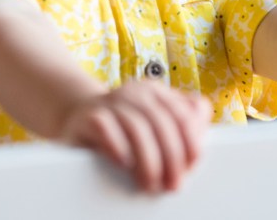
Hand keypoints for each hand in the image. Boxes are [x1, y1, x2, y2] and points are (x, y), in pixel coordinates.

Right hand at [59, 80, 210, 192]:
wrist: (78, 119)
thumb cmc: (123, 129)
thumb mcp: (154, 125)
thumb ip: (181, 126)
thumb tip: (198, 140)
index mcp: (155, 92)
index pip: (183, 115)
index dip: (190, 144)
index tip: (190, 169)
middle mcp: (134, 92)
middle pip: (162, 123)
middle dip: (171, 158)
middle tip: (171, 184)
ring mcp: (109, 102)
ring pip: (137, 127)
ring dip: (148, 160)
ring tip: (150, 183)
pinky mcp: (88, 116)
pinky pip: (105, 128)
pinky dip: (118, 146)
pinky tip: (125, 164)